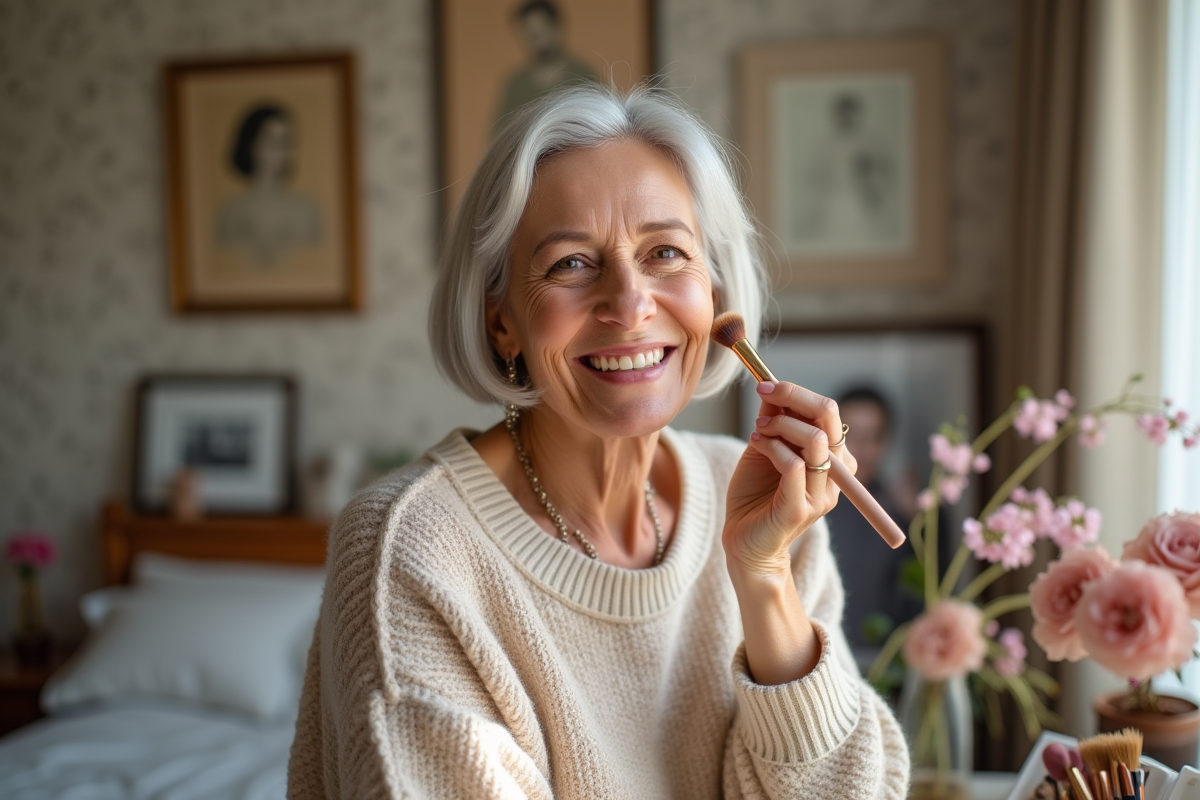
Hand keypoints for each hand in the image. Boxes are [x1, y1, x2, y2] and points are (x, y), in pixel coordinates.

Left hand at [724, 381, 856, 579]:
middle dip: (794, 398)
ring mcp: (821, 494)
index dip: (798, 393)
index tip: (766, 385)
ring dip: (780, 425)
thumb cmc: (756, 495)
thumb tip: (772, 387)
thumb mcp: (765, 448)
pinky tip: (755, 444)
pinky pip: (795, 465)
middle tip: (763, 394)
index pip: (828, 412)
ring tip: (758, 430)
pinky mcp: (801, 509)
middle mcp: (833, 475)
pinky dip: (772, 447)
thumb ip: (774, 420)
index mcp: (830, 458)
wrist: (745, 543)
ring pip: (815, 441)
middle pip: (829, 420)